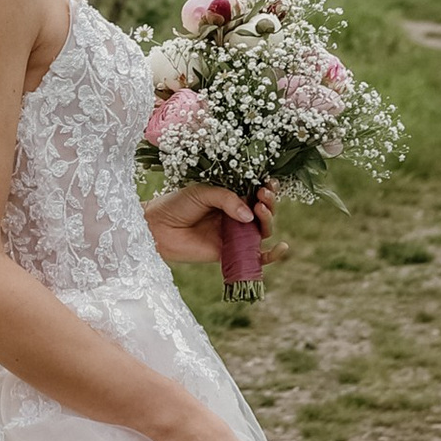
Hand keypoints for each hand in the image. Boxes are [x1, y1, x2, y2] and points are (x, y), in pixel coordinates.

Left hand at [144, 180, 287, 267]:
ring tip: (261, 210)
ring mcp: (235, 235)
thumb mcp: (203, 192)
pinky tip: (283, 248)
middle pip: (264, 211)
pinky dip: (272, 255)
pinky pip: (257, 257)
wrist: (158, 228)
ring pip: (263, 230)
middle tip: (263, 195)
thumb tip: (249, 215)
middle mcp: (237, 216)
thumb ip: (226, 200)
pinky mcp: (232, 254)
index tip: (268, 183)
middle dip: (269, 202)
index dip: (267, 188)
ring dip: (268, 220)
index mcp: (232, 197)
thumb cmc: (177, 205)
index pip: (257, 193)